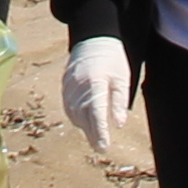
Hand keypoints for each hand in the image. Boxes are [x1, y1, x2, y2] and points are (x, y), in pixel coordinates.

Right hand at [59, 36, 135, 160]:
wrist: (92, 39)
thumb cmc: (112, 60)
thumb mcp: (122, 78)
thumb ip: (119, 101)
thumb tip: (119, 124)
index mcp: (95, 82)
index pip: (97, 112)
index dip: (100, 131)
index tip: (104, 146)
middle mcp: (79, 86)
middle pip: (84, 116)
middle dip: (92, 134)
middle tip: (101, 148)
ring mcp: (69, 86)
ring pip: (75, 114)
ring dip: (84, 127)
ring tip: (96, 137)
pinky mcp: (65, 86)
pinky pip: (69, 107)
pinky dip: (77, 117)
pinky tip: (85, 122)